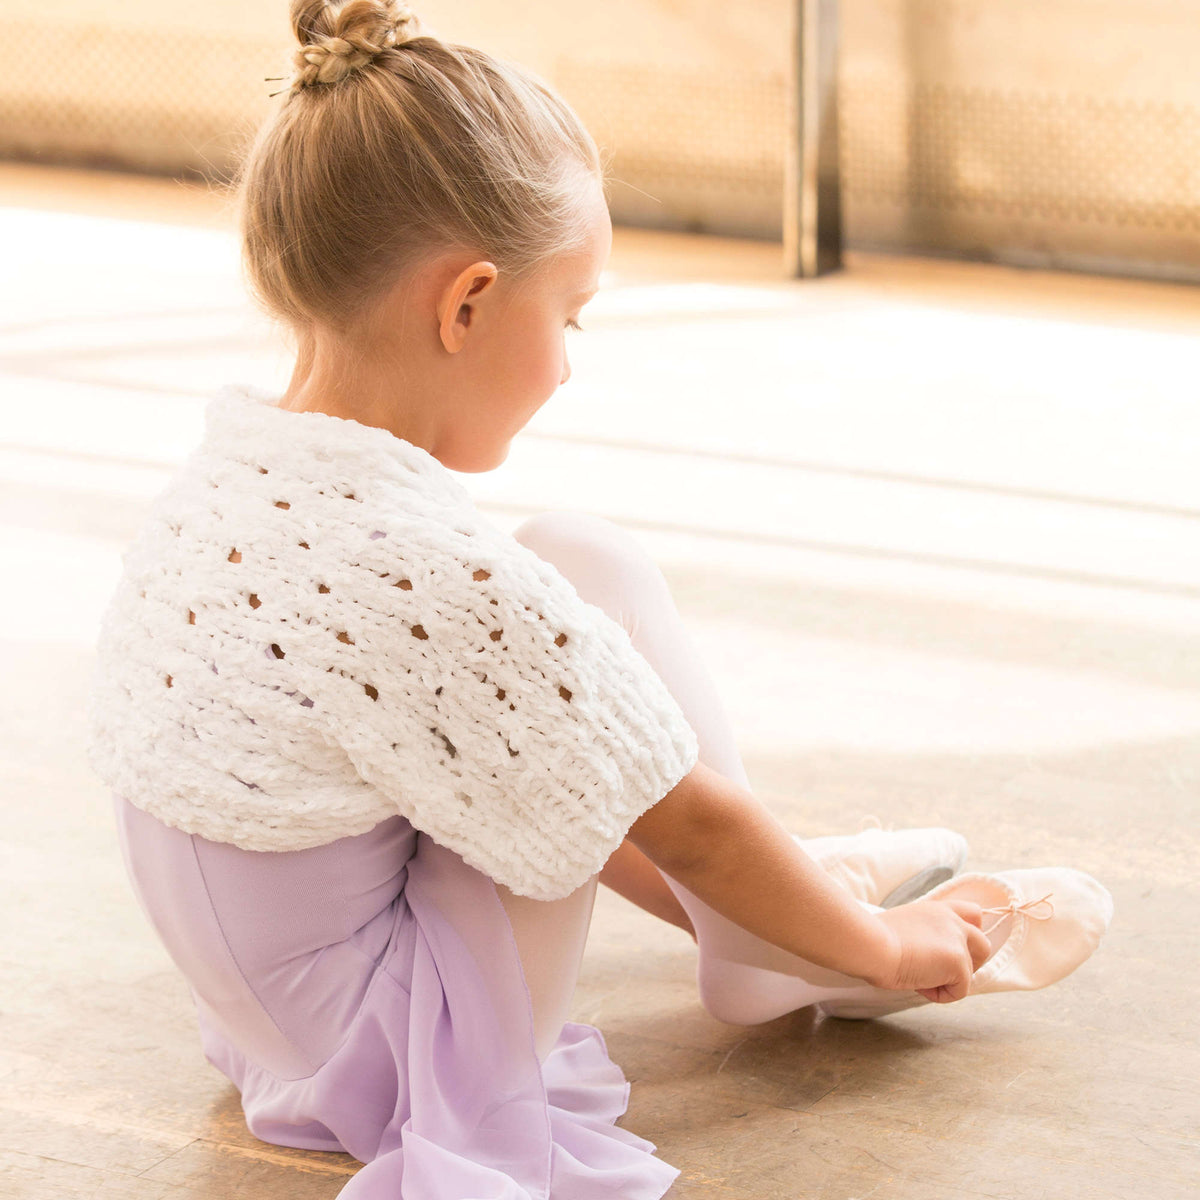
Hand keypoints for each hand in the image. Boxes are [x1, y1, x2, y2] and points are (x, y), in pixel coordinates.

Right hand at [866, 899, 993, 1002]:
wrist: (873, 945)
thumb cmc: (875, 939)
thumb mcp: (904, 926)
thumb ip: (924, 934)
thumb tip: (925, 956)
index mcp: (937, 909)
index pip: (973, 913)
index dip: (970, 933)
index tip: (950, 947)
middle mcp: (952, 921)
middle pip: (982, 945)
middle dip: (969, 964)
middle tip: (939, 972)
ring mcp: (958, 940)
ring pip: (971, 972)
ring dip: (951, 980)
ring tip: (922, 978)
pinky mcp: (959, 962)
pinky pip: (959, 991)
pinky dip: (940, 995)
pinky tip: (918, 985)